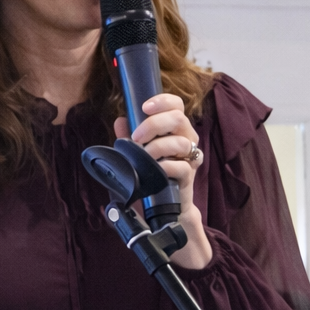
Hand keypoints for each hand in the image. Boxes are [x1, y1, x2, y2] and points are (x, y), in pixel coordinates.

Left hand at [113, 94, 212, 270]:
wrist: (164, 207)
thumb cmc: (150, 177)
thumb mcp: (134, 156)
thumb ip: (128, 137)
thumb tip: (120, 121)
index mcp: (174, 129)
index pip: (176, 105)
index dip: (163, 101)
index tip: (144, 107)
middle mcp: (186, 138)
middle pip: (178, 118)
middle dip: (155, 124)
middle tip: (137, 137)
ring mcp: (189, 157)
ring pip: (181, 142)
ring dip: (157, 147)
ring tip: (144, 158)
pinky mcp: (189, 176)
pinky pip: (181, 166)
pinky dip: (166, 166)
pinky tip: (156, 171)